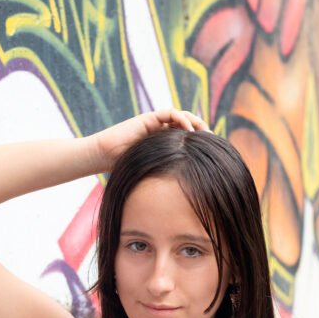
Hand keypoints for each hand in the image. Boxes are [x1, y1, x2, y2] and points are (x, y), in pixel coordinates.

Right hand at [88, 108, 208, 172]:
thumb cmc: (123, 169)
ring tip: (206, 132)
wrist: (103, 157)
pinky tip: (189, 130)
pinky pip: (169, 113)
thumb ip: (165, 180)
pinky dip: (181, 119)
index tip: (213, 153)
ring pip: (181, 116)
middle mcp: (161, 132)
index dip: (200, 143)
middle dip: (203, 131)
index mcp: (163, 145)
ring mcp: (155, 123)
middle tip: (215, 141)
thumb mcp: (150, 176)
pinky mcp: (149, 118)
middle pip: (188, 126)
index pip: (187, 139)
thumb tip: (182, 204)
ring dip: (196, 122)